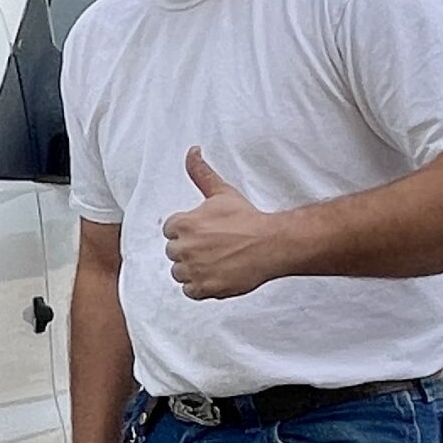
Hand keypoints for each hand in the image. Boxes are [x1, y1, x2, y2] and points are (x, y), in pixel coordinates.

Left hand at [162, 147, 287, 299]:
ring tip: (216, 260)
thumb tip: (192, 151)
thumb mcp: (221, 192)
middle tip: (214, 246)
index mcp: (183, 224)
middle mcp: (184, 248)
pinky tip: (217, 273)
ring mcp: (194, 270)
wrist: (272, 244)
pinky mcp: (204, 288)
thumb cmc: (247, 218)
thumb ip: (201, 173)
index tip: (206, 231)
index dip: (188, 231)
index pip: (170, 230)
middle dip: (190, 250)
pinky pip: (190, 291)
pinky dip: (201, 286)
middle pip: (174, 252)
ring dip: (193, 269)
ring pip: (180, 273)